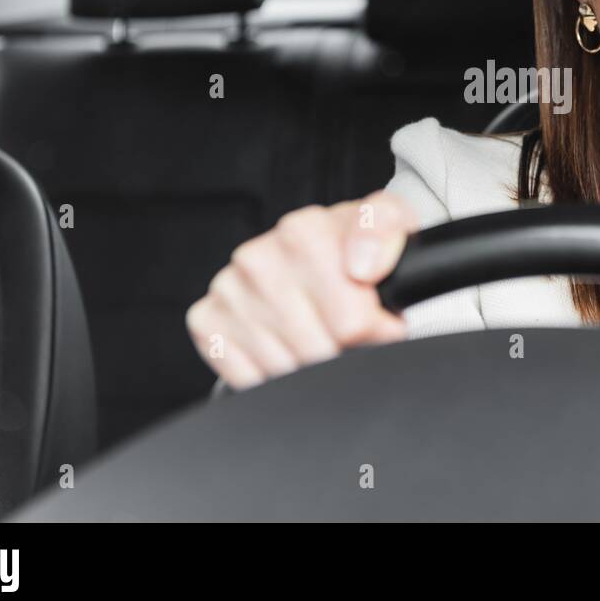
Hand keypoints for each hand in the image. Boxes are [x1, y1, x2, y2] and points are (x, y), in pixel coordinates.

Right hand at [186, 191, 414, 389]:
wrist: (321, 246)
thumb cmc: (358, 245)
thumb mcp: (392, 223)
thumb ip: (387, 233)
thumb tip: (363, 266)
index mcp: (304, 231)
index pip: (351, 322)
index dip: (375, 331)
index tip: (381, 321)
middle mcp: (258, 258)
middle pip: (317, 351)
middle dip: (344, 349)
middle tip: (350, 330)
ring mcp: (229, 290)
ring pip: (284, 370)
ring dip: (309, 365)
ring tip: (320, 333)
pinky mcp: (207, 320)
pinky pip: (247, 377)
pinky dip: (273, 375)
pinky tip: (289, 345)